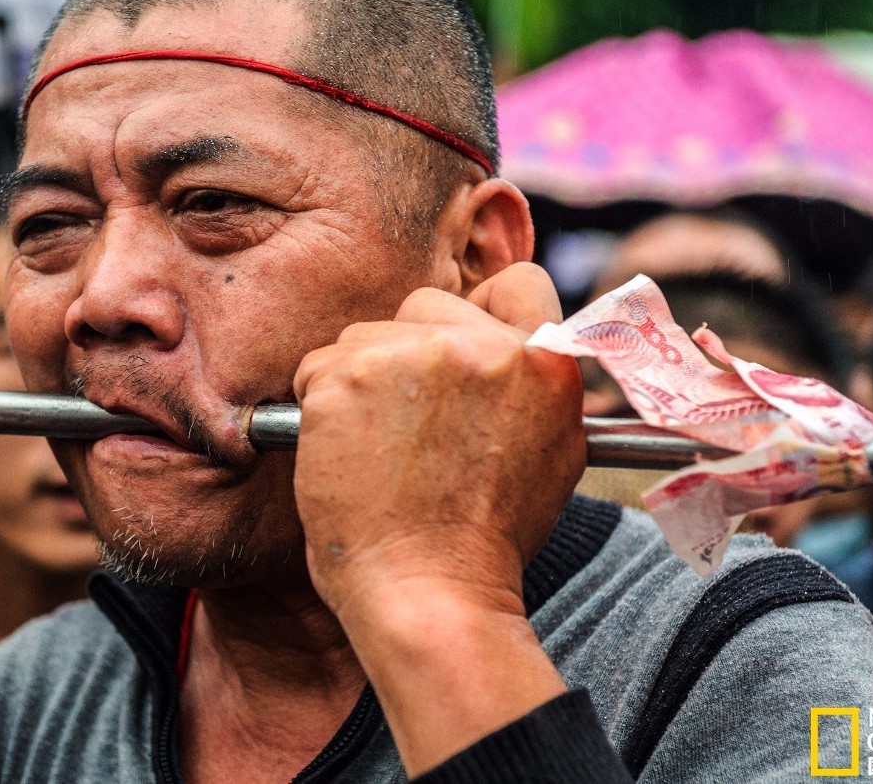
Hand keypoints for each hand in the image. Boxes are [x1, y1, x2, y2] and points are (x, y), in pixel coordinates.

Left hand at [293, 262, 585, 617]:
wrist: (429, 590)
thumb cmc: (484, 539)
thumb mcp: (553, 454)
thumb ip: (537, 389)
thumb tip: (517, 355)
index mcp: (544, 361)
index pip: (518, 282)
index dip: (484, 311)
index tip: (462, 344)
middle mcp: (483, 345)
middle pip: (427, 305)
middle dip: (411, 349)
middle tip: (409, 420)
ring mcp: (413, 354)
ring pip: (366, 336)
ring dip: (362, 379)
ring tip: (378, 449)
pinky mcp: (349, 373)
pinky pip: (319, 367)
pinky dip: (321, 406)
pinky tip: (344, 453)